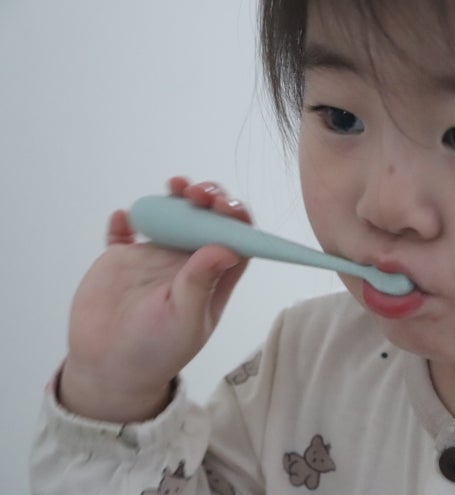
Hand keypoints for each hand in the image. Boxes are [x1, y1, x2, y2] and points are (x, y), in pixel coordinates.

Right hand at [59, 177, 250, 421]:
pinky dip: (125, 220)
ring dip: (175, 198)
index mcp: (213, 277)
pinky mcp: (122, 259)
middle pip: (206, 219)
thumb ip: (201, 284)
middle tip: (197, 191)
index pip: (235, 238)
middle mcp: (188, 262)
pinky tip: (124, 219)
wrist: (109, 369)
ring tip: (174, 186)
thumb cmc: (156, 351)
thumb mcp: (185, 320)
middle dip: (208, 198)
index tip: (225, 206)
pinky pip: (125, 232)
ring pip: (172, 216)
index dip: (236, 217)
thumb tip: (225, 248)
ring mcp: (156, 258)